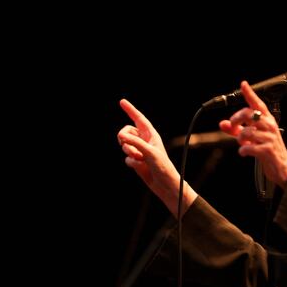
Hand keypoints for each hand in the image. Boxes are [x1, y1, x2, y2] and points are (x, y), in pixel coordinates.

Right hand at [117, 99, 197, 214]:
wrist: (165, 184)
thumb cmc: (162, 166)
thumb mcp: (149, 152)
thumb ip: (135, 142)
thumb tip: (121, 136)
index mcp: (151, 135)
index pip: (139, 119)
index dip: (130, 110)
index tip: (122, 101)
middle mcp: (145, 141)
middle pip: (126, 132)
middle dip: (123, 137)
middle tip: (123, 142)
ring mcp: (140, 151)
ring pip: (124, 145)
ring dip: (129, 152)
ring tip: (140, 159)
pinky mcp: (136, 161)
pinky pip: (125, 158)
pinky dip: (131, 162)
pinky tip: (140, 167)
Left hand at [219, 82, 286, 186]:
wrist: (282, 167)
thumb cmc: (267, 149)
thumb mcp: (251, 138)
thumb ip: (237, 130)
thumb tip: (222, 124)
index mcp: (267, 120)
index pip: (258, 104)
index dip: (250, 93)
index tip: (243, 84)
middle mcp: (269, 126)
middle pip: (249, 114)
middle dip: (236, 119)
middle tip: (233, 126)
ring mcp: (269, 138)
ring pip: (247, 131)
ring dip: (240, 139)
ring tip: (242, 144)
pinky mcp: (267, 150)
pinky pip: (249, 147)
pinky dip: (243, 151)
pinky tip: (244, 153)